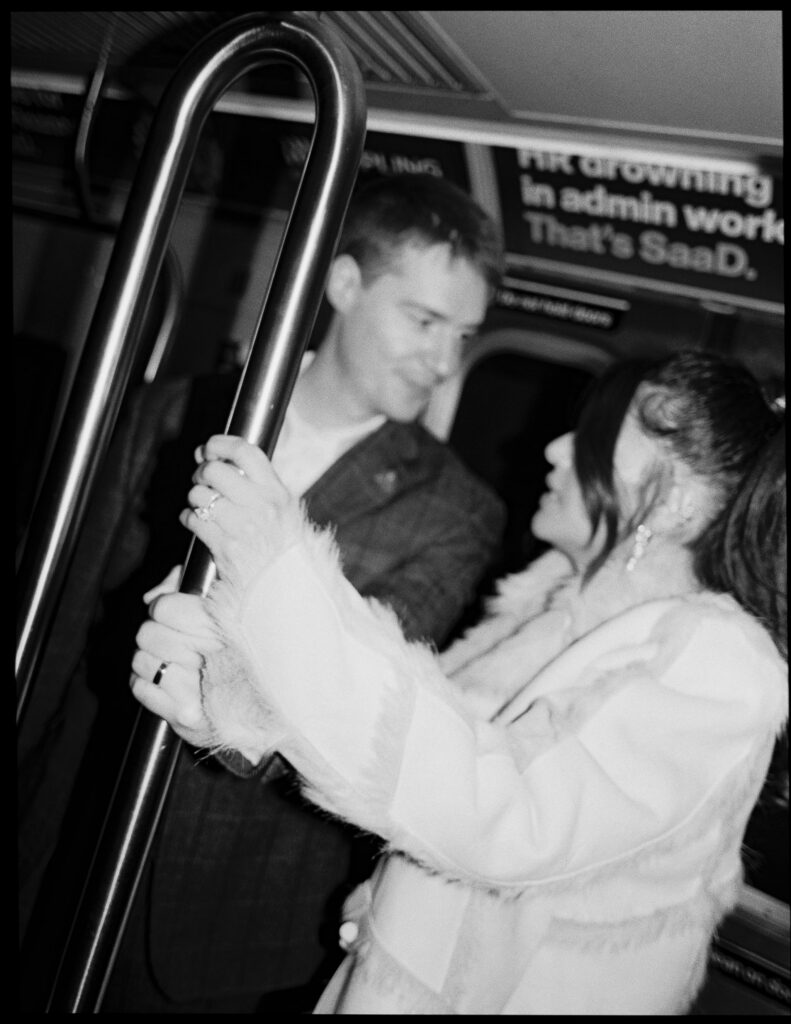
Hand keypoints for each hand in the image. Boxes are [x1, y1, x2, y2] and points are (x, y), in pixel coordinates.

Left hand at [130, 575, 222, 747]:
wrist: (260, 709)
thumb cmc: (239, 651)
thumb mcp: (226, 607)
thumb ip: (185, 587)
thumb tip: (151, 597)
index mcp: (223, 627)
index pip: (164, 608)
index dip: (165, 607)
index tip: (175, 613)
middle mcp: (210, 658)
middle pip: (148, 633)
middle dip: (156, 634)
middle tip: (174, 640)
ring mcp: (194, 691)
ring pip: (140, 660)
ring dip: (151, 660)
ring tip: (173, 663)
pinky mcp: (182, 716)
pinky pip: (139, 688)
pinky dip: (147, 684)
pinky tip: (169, 682)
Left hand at [181, 434, 301, 593]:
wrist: (286, 584)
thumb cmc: (281, 544)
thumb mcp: (280, 507)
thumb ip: (253, 481)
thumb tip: (210, 455)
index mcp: (276, 492)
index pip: (246, 452)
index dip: (221, 444)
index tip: (209, 448)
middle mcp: (261, 506)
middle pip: (215, 470)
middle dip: (202, 473)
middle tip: (202, 481)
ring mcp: (243, 526)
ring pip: (200, 494)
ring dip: (194, 498)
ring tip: (202, 505)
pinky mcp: (225, 546)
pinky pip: (194, 519)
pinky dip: (189, 518)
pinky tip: (197, 523)